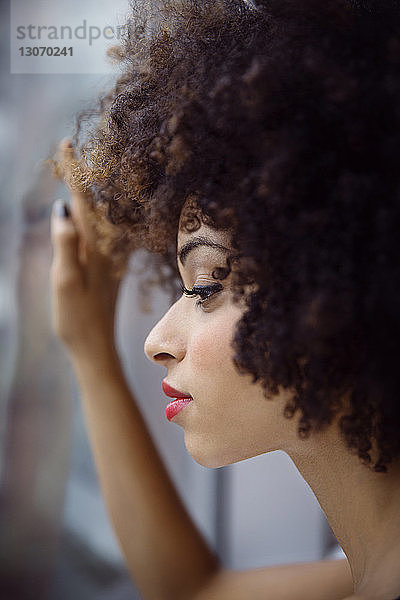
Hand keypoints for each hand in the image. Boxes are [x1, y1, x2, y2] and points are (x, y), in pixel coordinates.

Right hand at [50, 138, 122, 358]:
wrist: (96, 346)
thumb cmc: (77, 318)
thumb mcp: (67, 282)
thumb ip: (67, 246)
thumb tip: (63, 209)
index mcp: (95, 247)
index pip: (82, 200)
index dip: (73, 171)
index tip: (67, 142)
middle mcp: (105, 248)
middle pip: (91, 203)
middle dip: (81, 175)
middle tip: (70, 150)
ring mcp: (107, 257)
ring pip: (97, 217)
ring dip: (87, 194)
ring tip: (79, 172)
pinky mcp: (106, 268)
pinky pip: (99, 232)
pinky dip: (92, 216)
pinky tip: (92, 213)